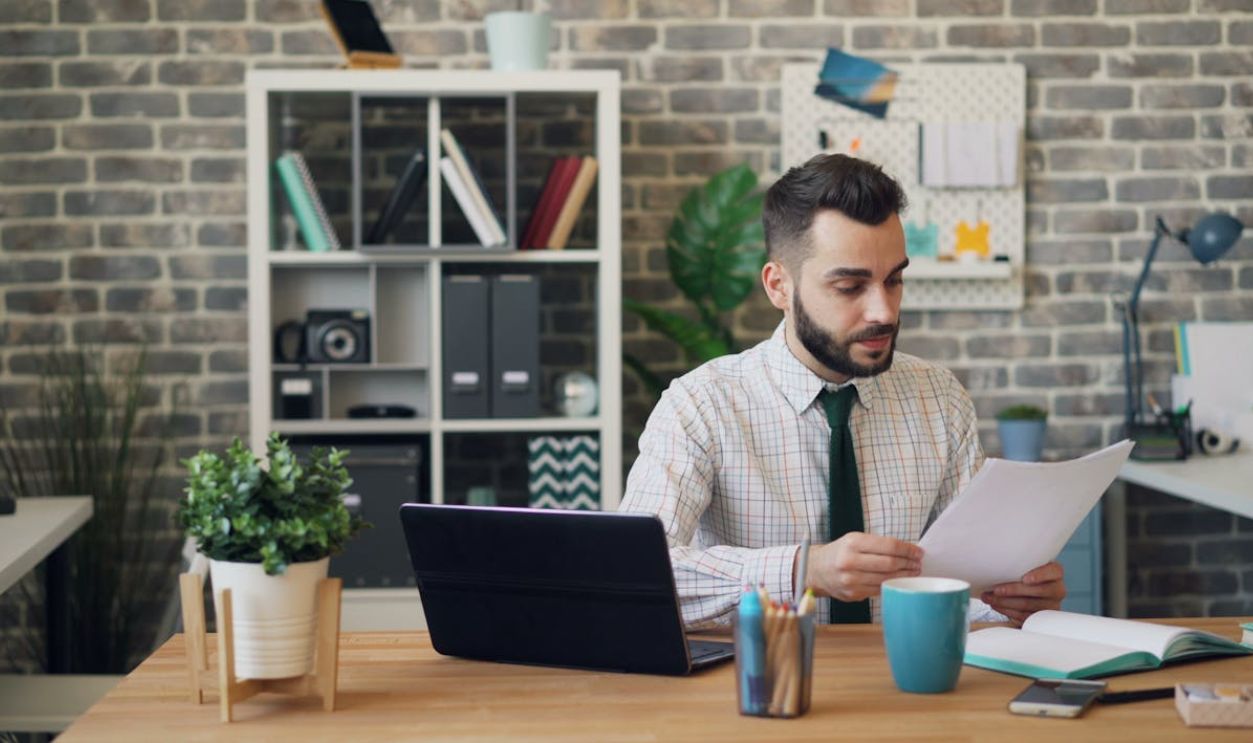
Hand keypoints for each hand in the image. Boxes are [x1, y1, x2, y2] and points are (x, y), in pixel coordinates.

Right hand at [801, 532, 922, 602]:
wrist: (816, 570)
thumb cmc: (840, 552)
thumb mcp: (854, 540)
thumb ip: (877, 544)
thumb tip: (907, 551)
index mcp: (853, 543)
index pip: (889, 546)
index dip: (907, 550)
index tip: (918, 552)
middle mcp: (850, 561)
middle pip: (890, 564)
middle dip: (909, 564)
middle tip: (918, 563)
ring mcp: (851, 580)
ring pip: (887, 579)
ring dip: (904, 576)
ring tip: (913, 572)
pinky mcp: (853, 594)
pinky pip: (879, 589)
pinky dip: (892, 585)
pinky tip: (899, 581)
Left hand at [981, 562, 1065, 625]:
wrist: (1028, 593)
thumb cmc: (1023, 574)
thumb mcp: (1025, 566)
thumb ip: (1020, 563)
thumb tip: (995, 561)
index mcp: (1055, 572)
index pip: (1053, 571)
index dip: (1040, 575)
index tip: (1025, 579)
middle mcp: (1057, 589)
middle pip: (1038, 590)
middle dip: (1013, 590)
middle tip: (995, 590)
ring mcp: (1051, 605)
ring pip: (1028, 604)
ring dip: (1005, 602)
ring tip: (989, 598)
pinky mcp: (1040, 618)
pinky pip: (1023, 615)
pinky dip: (1006, 610)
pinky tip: (996, 605)